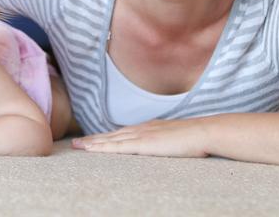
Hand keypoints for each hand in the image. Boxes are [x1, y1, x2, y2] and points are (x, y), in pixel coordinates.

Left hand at [71, 118, 209, 156]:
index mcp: (148, 128)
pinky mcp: (142, 144)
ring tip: (77, 147)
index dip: (106, 137)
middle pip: (111, 135)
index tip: (93, 140)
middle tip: (76, 143)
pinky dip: (102, 148)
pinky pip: (117, 147)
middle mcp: (141, 129)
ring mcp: (140, 135)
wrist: (202, 132)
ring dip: (93, 143)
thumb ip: (166, 142)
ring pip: (110, 140)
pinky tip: (91, 150)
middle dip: (93, 139)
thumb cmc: (194, 138)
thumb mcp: (176, 138)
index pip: (122, 133)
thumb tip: (164, 147)